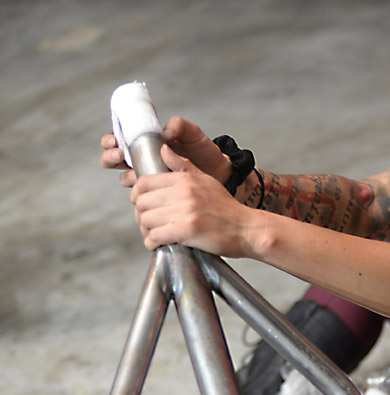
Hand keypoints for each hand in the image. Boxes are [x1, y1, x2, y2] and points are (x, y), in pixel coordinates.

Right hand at [100, 116, 230, 188]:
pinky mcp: (157, 193)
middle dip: (111, 157)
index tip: (115, 140)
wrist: (217, 173)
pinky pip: (142, 196)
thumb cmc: (202, 151)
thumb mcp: (192, 134)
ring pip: (125, 178)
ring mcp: (148, 177)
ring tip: (135, 175)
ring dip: (126, 176)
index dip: (110, 140)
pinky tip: (146, 193)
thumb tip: (166, 130)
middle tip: (121, 155)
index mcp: (145, 141)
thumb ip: (181, 127)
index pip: (118, 138)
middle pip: (113, 160)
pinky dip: (141, 194)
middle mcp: (141, 159)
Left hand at [131, 145, 252, 256]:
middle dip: (140, 214)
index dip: (136, 195)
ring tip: (153, 234)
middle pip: (141, 202)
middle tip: (148, 223)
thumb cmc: (227, 208)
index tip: (141, 204)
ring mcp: (185, 211)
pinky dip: (151, 243)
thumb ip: (182, 165)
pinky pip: (155, 236)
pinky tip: (157, 244)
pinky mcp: (187, 230)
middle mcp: (183, 192)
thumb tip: (164, 150)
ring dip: (146, 230)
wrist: (247, 229)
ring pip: (146, 220)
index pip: (144, 182)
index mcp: (184, 178)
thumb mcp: (206, 180)